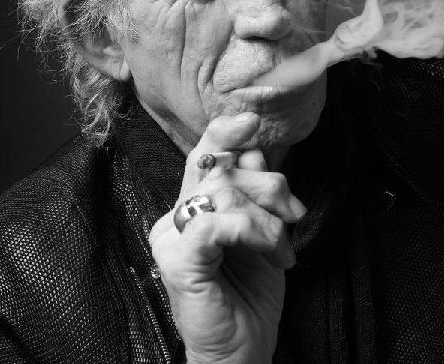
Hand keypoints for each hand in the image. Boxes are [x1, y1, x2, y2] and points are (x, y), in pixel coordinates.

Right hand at [149, 112, 306, 363]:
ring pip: (218, 190)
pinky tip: (268, 250)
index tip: (251, 121)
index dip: (223, 134)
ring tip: (280, 246)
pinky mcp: (179, 261)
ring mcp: (171, 239)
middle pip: (216, 168)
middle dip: (265, 181)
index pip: (201, 158)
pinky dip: (251, 229)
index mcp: (188, 210)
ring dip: (265, 215)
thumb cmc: (250, 297)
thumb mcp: (261, 234)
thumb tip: (256, 150)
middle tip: (289, 211)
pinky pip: (215, 222)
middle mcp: (173, 219)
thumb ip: (253, 194)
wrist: (239, 352)